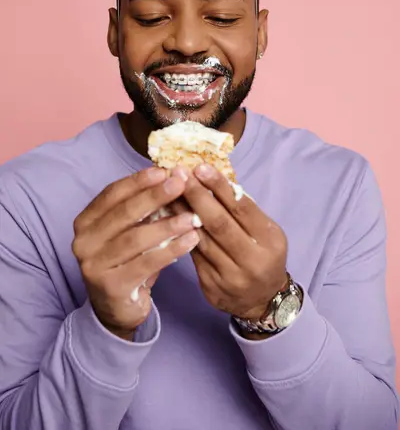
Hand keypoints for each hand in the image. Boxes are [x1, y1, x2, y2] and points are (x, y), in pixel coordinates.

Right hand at [72, 168, 199, 339]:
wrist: (117, 307)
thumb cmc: (126, 260)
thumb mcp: (128, 231)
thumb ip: (142, 208)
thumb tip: (173, 177)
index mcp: (85, 221)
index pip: (112, 194)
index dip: (138, 181)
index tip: (164, 171)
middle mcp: (83, 242)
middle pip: (123, 213)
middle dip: (154, 196)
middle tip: (180, 184)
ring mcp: (94, 265)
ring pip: (135, 239)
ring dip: (167, 225)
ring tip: (193, 216)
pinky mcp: (111, 287)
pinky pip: (146, 263)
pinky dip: (172, 250)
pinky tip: (191, 240)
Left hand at [176, 165, 287, 320]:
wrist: (263, 301)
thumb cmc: (263, 255)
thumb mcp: (265, 231)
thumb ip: (244, 211)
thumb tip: (214, 179)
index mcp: (270, 241)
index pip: (242, 208)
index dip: (220, 186)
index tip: (201, 167)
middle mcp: (252, 260)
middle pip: (219, 223)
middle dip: (197, 195)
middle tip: (179, 173)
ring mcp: (230, 277)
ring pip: (201, 239)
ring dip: (182, 212)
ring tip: (168, 191)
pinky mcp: (211, 288)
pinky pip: (193, 255)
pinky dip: (179, 233)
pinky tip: (168, 217)